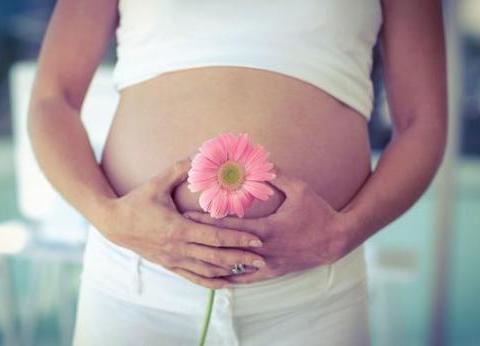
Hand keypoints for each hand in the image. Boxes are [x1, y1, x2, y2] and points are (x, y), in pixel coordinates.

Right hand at [102, 157, 266, 288]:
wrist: (113, 224)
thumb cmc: (137, 201)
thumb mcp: (157, 183)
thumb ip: (179, 168)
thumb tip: (199, 153)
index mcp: (178, 228)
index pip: (214, 236)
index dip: (238, 238)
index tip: (257, 239)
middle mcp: (178, 248)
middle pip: (216, 257)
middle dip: (241, 259)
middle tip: (264, 260)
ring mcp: (173, 260)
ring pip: (207, 271)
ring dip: (230, 272)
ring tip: (251, 271)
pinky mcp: (169, 266)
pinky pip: (194, 278)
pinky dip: (212, 282)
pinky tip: (226, 283)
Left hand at [182, 168, 351, 284]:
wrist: (336, 240)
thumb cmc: (318, 211)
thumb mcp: (300, 189)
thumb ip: (278, 175)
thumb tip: (259, 160)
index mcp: (267, 229)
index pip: (230, 227)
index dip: (207, 222)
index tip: (187, 216)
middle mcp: (263, 249)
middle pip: (226, 247)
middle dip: (202, 240)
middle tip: (181, 235)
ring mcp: (267, 264)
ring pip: (233, 267)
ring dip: (212, 261)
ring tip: (192, 256)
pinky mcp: (272, 272)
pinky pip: (247, 279)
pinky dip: (230, 277)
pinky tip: (215, 276)